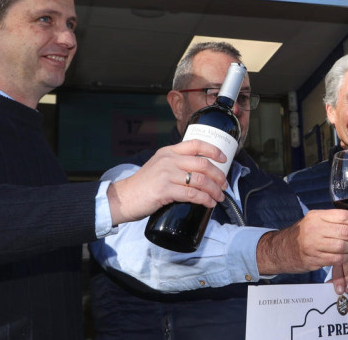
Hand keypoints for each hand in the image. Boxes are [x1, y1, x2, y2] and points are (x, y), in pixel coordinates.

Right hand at [106, 139, 228, 224]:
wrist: (123, 198)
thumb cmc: (143, 185)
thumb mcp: (159, 166)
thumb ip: (175, 165)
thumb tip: (199, 172)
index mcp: (168, 152)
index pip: (196, 144)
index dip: (213, 150)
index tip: (224, 158)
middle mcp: (168, 160)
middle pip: (202, 164)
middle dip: (218, 176)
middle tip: (224, 185)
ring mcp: (166, 174)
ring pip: (200, 180)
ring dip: (214, 190)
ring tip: (219, 197)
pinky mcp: (164, 190)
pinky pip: (192, 194)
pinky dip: (205, 199)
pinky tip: (210, 203)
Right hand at [257, 209, 347, 276]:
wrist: (280, 249)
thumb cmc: (301, 234)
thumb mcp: (314, 220)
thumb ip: (331, 220)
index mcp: (317, 215)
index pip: (344, 216)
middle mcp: (314, 228)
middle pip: (346, 232)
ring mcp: (313, 244)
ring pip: (343, 247)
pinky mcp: (313, 259)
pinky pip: (336, 259)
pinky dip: (345, 259)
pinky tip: (347, 257)